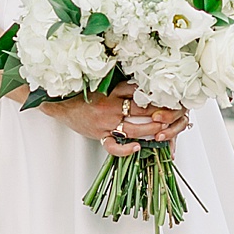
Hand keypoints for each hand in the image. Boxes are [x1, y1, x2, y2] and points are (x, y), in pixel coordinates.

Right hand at [41, 88, 189, 154]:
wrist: (60, 104)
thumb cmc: (82, 94)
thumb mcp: (103, 84)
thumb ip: (122, 85)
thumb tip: (143, 86)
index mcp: (112, 91)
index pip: (139, 93)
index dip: (156, 96)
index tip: (170, 98)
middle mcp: (110, 107)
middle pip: (140, 110)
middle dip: (158, 113)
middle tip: (173, 115)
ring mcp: (105, 123)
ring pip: (132, 128)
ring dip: (149, 131)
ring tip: (162, 131)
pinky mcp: (99, 135)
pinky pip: (113, 146)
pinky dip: (126, 149)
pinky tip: (137, 148)